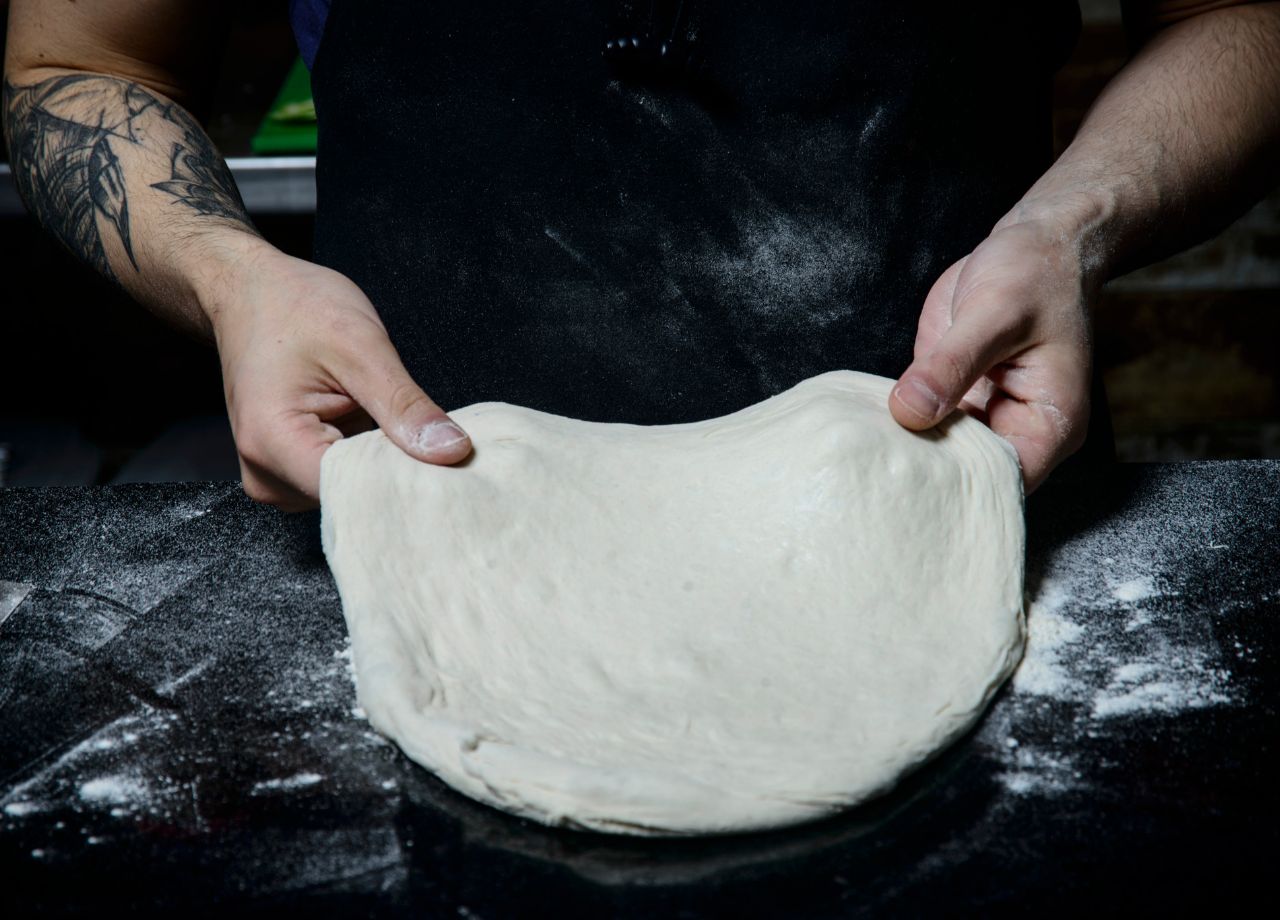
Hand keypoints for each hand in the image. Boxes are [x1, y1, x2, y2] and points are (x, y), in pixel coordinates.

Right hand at [203, 242, 471, 510]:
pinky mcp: (285, 471)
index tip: (451, 471)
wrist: (249, 291)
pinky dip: (367, 460)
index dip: (406, 485)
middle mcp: (265, 472)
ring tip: (391, 421)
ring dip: (382, 465)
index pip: (354, 495)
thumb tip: (453, 451)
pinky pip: (340, 481)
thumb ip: (405, 406)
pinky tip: (376, 429)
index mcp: (273, 443)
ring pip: (350, 494)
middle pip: (352, 499)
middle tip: (435, 439)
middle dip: (399, 473)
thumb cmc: (293, 307)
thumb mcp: (362, 347)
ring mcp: (272, 476)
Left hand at [888, 215, 1097, 492]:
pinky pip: (924, 422)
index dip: (961, 489)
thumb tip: (909, 411)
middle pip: (970, 476)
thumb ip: (951, 365)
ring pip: (942, 453)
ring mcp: (984, 414)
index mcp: (1050, 423)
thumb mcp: (994, 315)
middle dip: (927, 476)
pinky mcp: (955, 395)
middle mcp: (1018, 428)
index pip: (1006, 482)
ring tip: (865, 459)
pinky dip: (899, 424)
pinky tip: (867, 427)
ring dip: (908, 451)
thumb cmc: (1035, 274)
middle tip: (876, 479)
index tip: (912, 485)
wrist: (1034, 243)